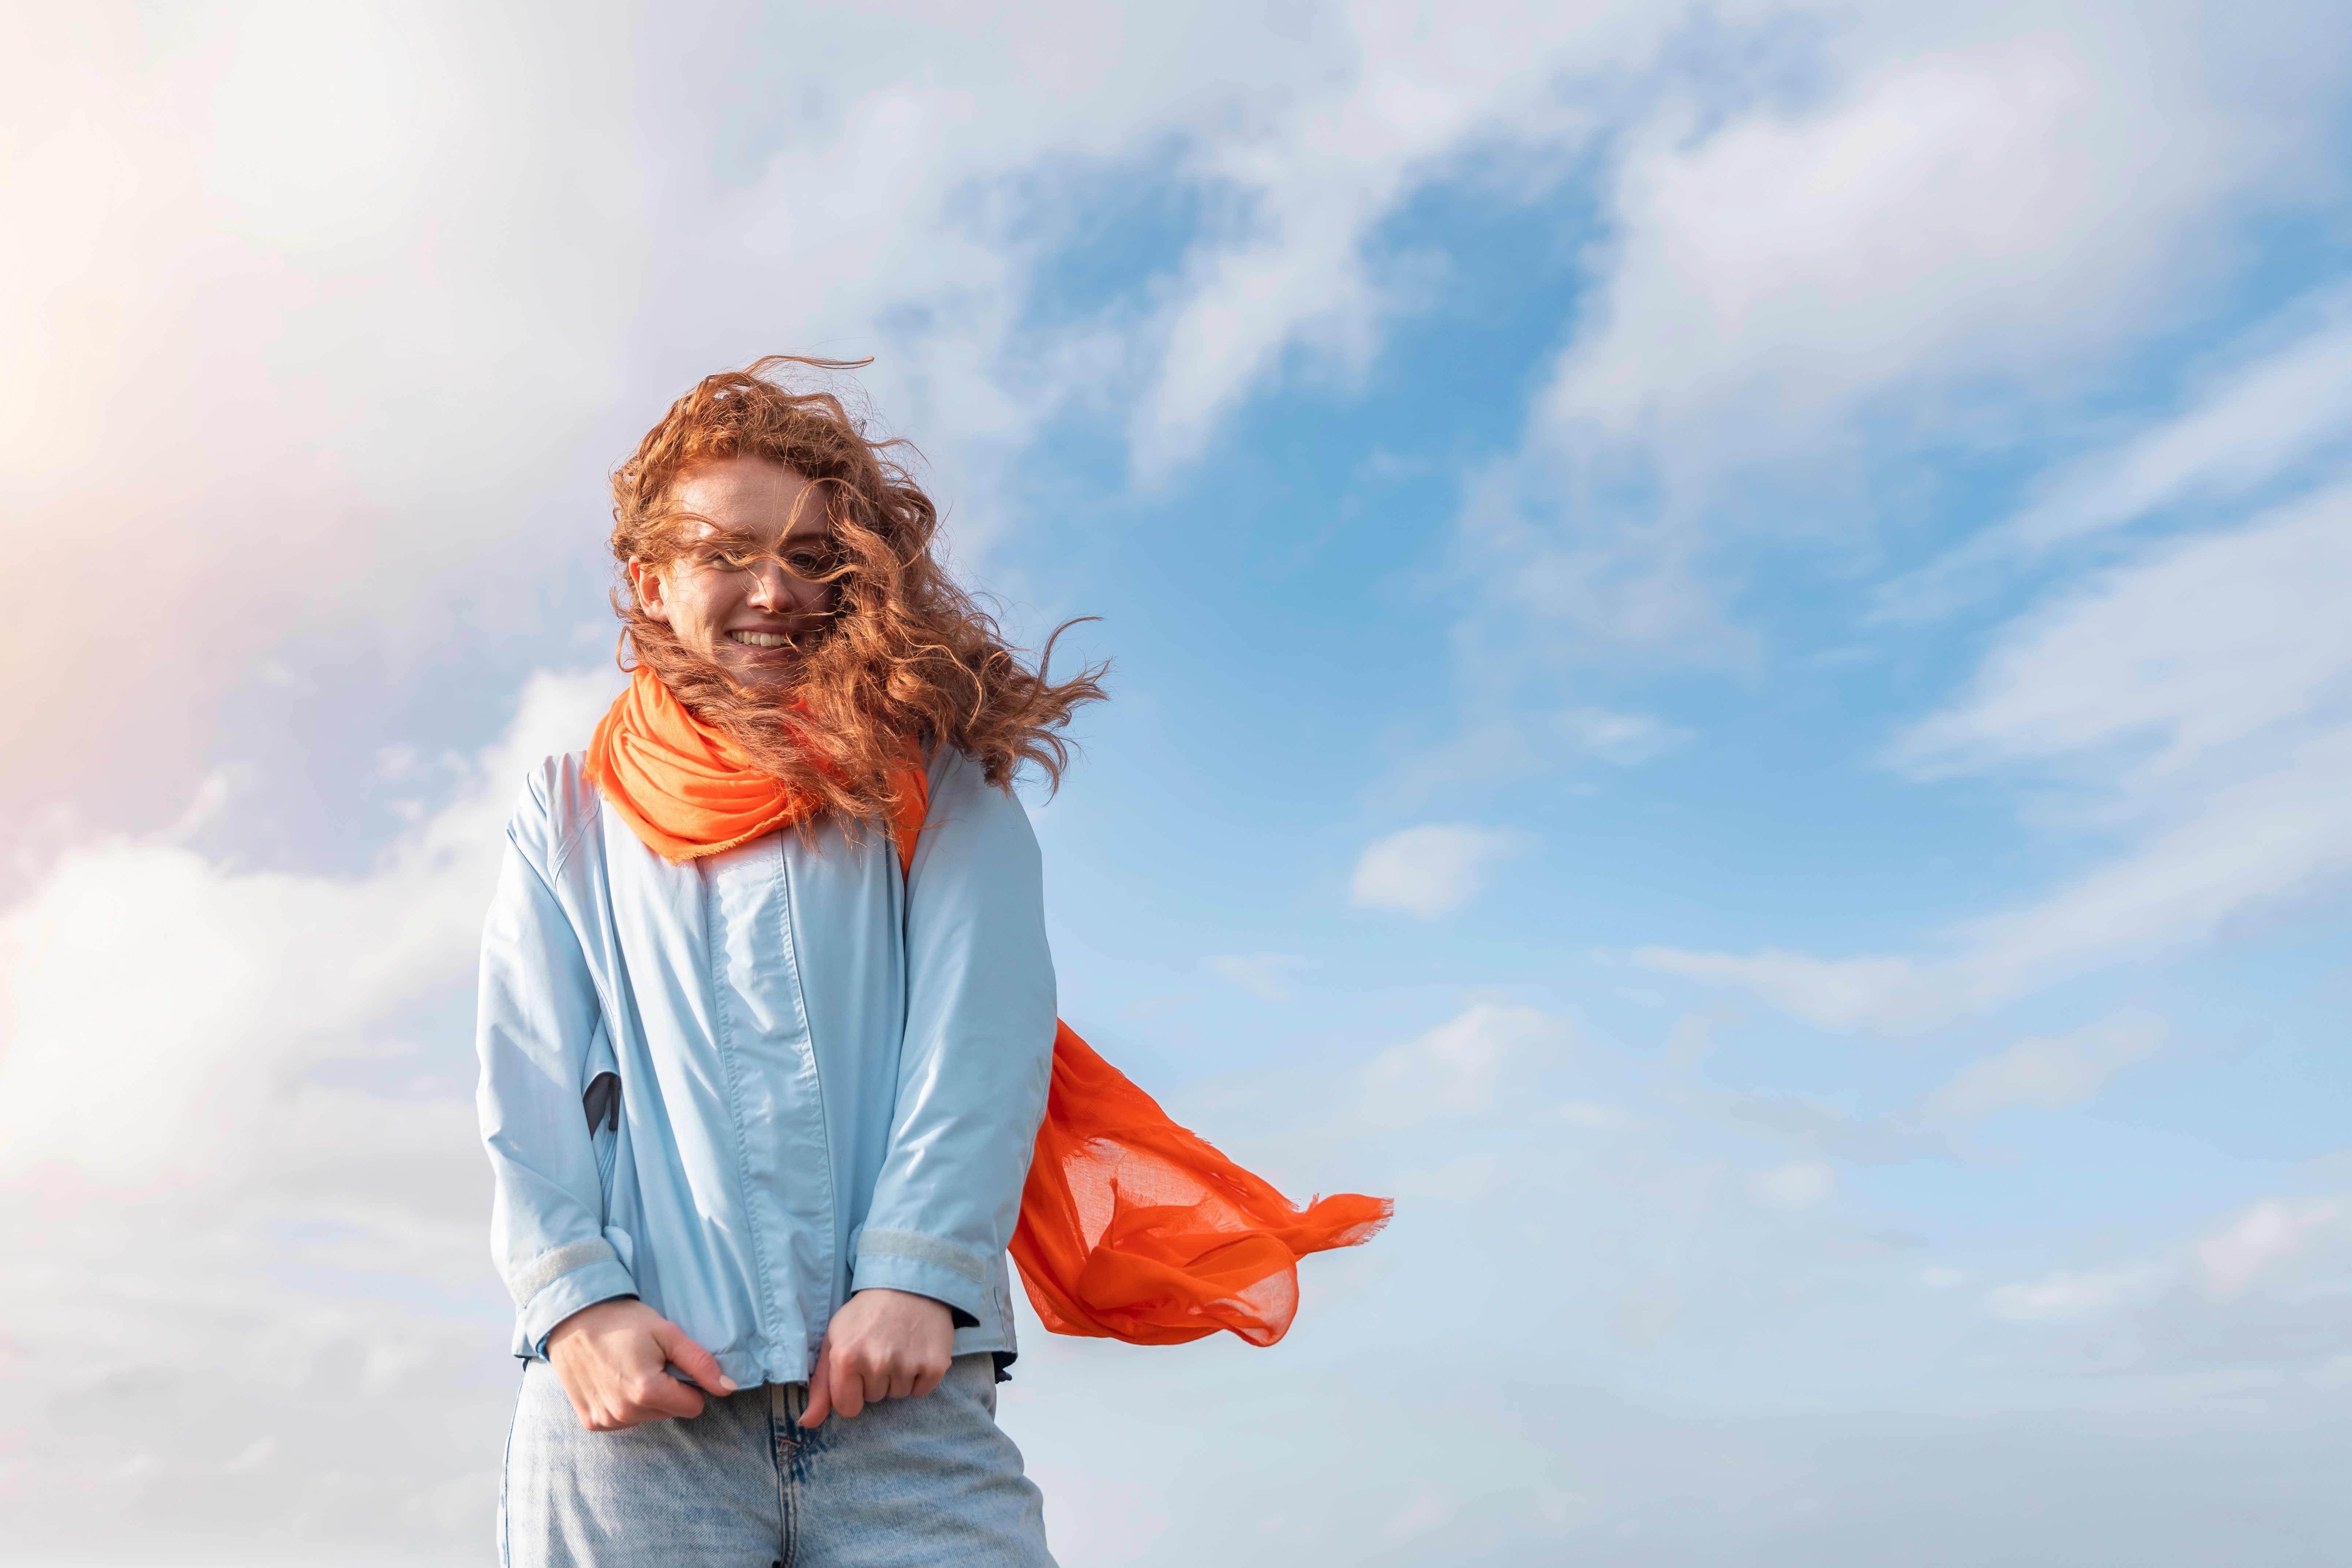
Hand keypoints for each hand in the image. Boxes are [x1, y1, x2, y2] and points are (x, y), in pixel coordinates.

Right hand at [546, 1298, 735, 1430]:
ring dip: (645, 1398)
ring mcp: (605, 1420)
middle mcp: (624, 1413)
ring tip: (628, 1368)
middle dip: (667, 1390)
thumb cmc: (622, 1321)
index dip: (689, 1384)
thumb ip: (700, 1362)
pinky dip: (624, 1403)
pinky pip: (623, 1421)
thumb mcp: (668, 1333)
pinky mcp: (591, 1423)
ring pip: (647, 1418)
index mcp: (647, 1392)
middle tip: (647, 1361)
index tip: (672, 1363)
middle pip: (670, 1412)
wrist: (572, 1319)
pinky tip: (613, 1379)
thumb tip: (728, 1388)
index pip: (693, 1406)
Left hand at [799, 1289, 953, 1427]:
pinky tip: (916, 1350)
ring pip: (898, 1394)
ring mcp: (907, 1364)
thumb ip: (821, 1385)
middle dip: (876, 1379)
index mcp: (846, 1357)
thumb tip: (808, 1422)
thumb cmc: (866, 1314)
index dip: (852, 1391)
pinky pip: (921, 1390)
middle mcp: (876, 1362)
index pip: (847, 1407)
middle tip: (882, 1347)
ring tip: (899, 1345)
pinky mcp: (935, 1365)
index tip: (859, 1369)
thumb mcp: (835, 1340)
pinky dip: (920, 1375)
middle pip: (874, 1398)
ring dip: (898, 1376)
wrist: (910, 1284)